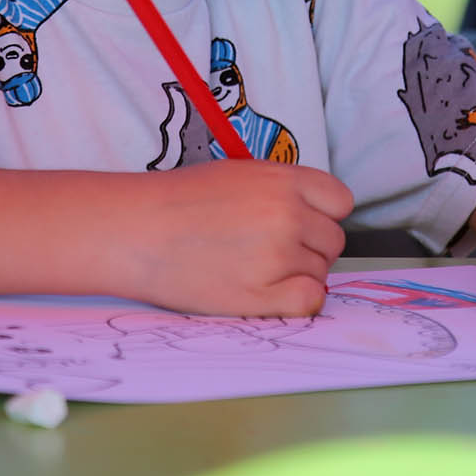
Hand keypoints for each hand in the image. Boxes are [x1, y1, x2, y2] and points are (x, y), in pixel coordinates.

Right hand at [127, 161, 353, 317]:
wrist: (135, 229)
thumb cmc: (179, 200)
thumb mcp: (239, 174)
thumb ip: (282, 190)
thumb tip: (313, 218)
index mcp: (283, 180)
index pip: (340, 202)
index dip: (323, 216)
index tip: (303, 224)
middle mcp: (287, 215)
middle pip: (333, 241)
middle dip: (310, 248)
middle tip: (270, 251)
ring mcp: (276, 255)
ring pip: (320, 273)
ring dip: (297, 274)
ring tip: (253, 268)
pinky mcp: (260, 294)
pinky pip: (309, 301)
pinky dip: (298, 301)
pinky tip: (269, 293)